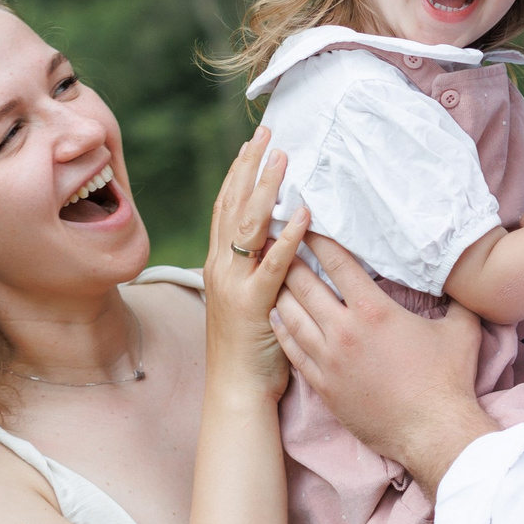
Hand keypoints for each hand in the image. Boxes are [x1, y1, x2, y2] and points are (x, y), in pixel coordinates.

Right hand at [202, 128, 310, 398]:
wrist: (236, 390)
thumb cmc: (250, 348)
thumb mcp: (250, 299)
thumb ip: (258, 268)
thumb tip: (278, 239)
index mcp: (219, 265)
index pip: (226, 208)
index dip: (239, 173)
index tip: (252, 144)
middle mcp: (221, 268)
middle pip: (233, 205)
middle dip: (250, 166)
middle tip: (267, 132)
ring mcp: (234, 285)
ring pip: (248, 226)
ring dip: (267, 188)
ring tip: (284, 158)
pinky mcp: (253, 305)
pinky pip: (272, 265)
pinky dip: (288, 237)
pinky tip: (304, 214)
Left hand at [270, 234, 495, 488]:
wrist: (433, 434)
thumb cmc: (448, 381)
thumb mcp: (461, 329)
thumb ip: (455, 299)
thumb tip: (461, 281)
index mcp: (374, 310)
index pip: (337, 261)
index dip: (318, 238)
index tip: (306, 222)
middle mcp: (344, 330)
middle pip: (303, 284)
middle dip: (288, 259)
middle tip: (277, 242)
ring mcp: (328, 359)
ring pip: (290, 315)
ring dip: (279, 291)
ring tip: (270, 275)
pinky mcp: (322, 386)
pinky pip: (292, 349)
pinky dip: (281, 328)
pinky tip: (275, 316)